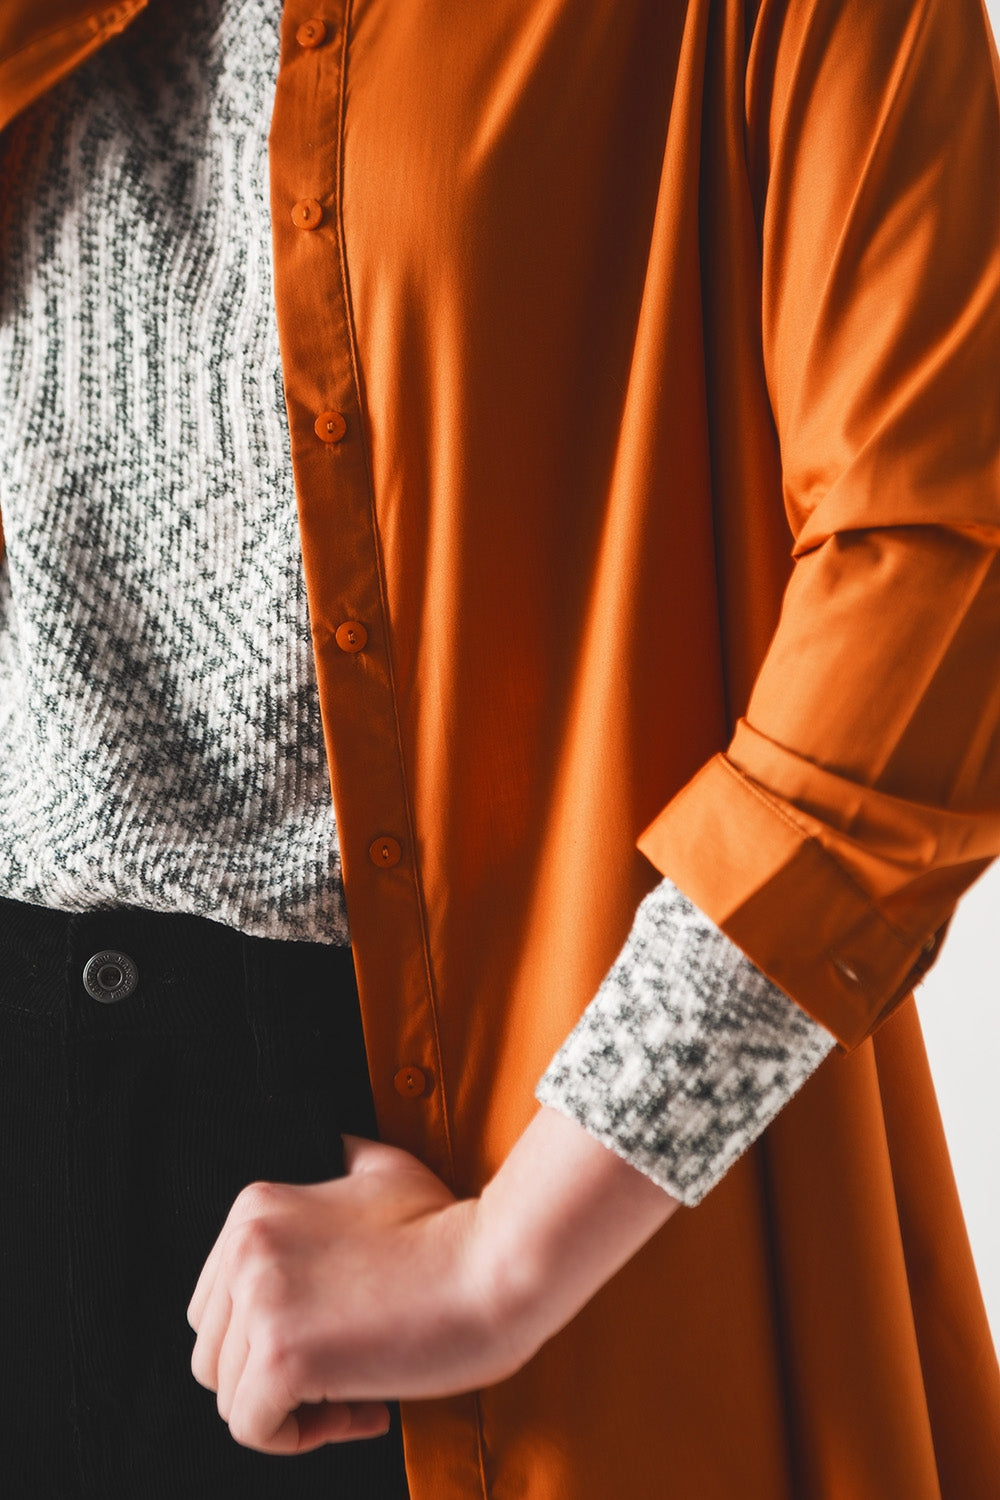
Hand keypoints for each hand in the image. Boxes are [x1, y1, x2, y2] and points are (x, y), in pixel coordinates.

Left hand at [188, 1106, 678, 1457]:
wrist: (494, 1264)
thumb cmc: (449, 1227)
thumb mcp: (385, 1171)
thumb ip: (342, 1164)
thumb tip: (334, 1148)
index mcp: (255, 1209)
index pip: (213, 1305)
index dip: (267, 1336)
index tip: (328, 1339)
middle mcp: (244, 1249)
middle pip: (212, 1355)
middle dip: (270, 1376)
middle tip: (341, 1375)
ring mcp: (260, 1302)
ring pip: (230, 1397)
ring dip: (292, 1409)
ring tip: (357, 1395)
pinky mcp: (282, 1356)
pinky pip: (253, 1428)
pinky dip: (301, 1436)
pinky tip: (364, 1409)